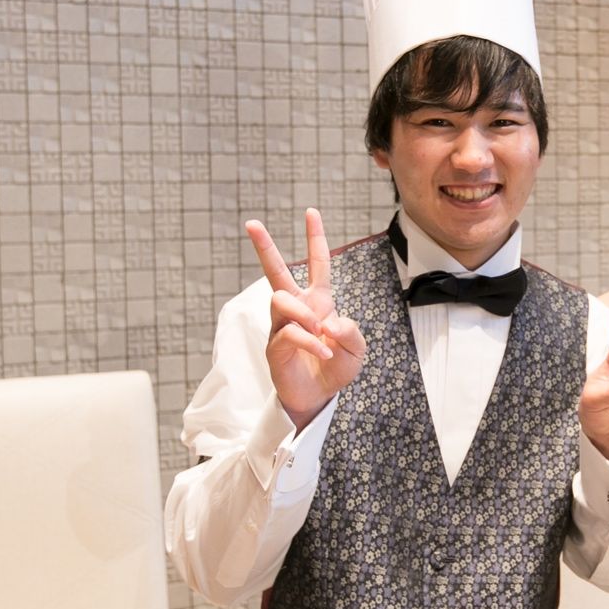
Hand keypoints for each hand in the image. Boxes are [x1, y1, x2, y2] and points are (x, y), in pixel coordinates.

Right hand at [245, 208, 366, 432]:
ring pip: (281, 300)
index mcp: (319, 301)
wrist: (319, 396)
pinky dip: (309, 341)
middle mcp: (297, 309)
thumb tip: (328, 323)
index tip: (311, 212)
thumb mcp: (356, 348)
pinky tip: (322, 351)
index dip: (315, 239)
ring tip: (319, 333)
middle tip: (252, 223)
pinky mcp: (275, 346)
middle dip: (265, 246)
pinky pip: (289, 333)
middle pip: (276, 272)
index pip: (317, 264)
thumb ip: (351, 332)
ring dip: (303, 314)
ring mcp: (283, 326)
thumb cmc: (336, 368)